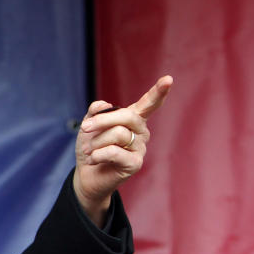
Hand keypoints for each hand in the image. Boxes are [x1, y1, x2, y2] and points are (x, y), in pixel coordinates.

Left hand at [73, 75, 171, 225]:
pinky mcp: (135, 163)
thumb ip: (95, 112)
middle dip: (102, 121)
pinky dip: (98, 154)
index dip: (158, 92)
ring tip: (91, 150)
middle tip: (84, 128)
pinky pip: (114, 151)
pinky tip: (95, 160)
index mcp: (133, 119)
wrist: (85, 175)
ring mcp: (140, 147)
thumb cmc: (90, 148)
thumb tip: (103, 105)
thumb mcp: (89, 126)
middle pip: (127, 116)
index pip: (148, 103)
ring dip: (96, 141)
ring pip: (118, 133)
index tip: (168, 79)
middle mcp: (141, 131)